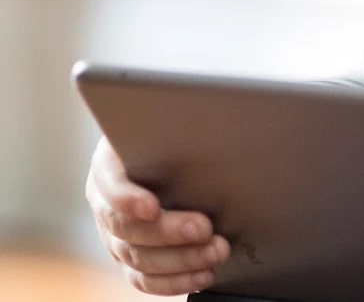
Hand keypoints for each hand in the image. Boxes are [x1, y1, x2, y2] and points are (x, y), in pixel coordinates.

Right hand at [85, 137, 230, 294]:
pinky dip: (174, 282)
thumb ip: (176, 131)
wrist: (161, 155)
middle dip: (169, 232)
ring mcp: (115, 236)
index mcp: (108, 169)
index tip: (151, 207)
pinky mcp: (131, 258)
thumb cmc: (166, 138)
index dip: (127, 199)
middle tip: (205, 228)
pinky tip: (202, 276)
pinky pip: (144, 279)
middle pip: (127, 228)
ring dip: (180, 260)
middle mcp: (106, 205)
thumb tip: (209, 124)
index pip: (110, 185)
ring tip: (215, 252)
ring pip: (138, 258)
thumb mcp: (164, 127)